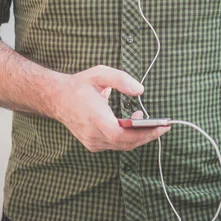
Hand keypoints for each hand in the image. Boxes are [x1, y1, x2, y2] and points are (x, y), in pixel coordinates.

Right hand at [56, 65, 170, 152]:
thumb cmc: (80, 85)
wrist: (57, 98)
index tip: (160, 126)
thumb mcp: (100, 73)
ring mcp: (91, 141)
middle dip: (147, 135)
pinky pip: (115, 145)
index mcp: (94, 116)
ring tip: (150, 121)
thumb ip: (121, 79)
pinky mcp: (92, 144)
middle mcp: (92, 133)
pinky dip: (128, 139)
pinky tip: (133, 125)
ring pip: (121, 146)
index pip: (120, 134)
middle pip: (125, 143)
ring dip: (139, 137)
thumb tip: (140, 90)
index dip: (143, 133)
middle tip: (163, 125)